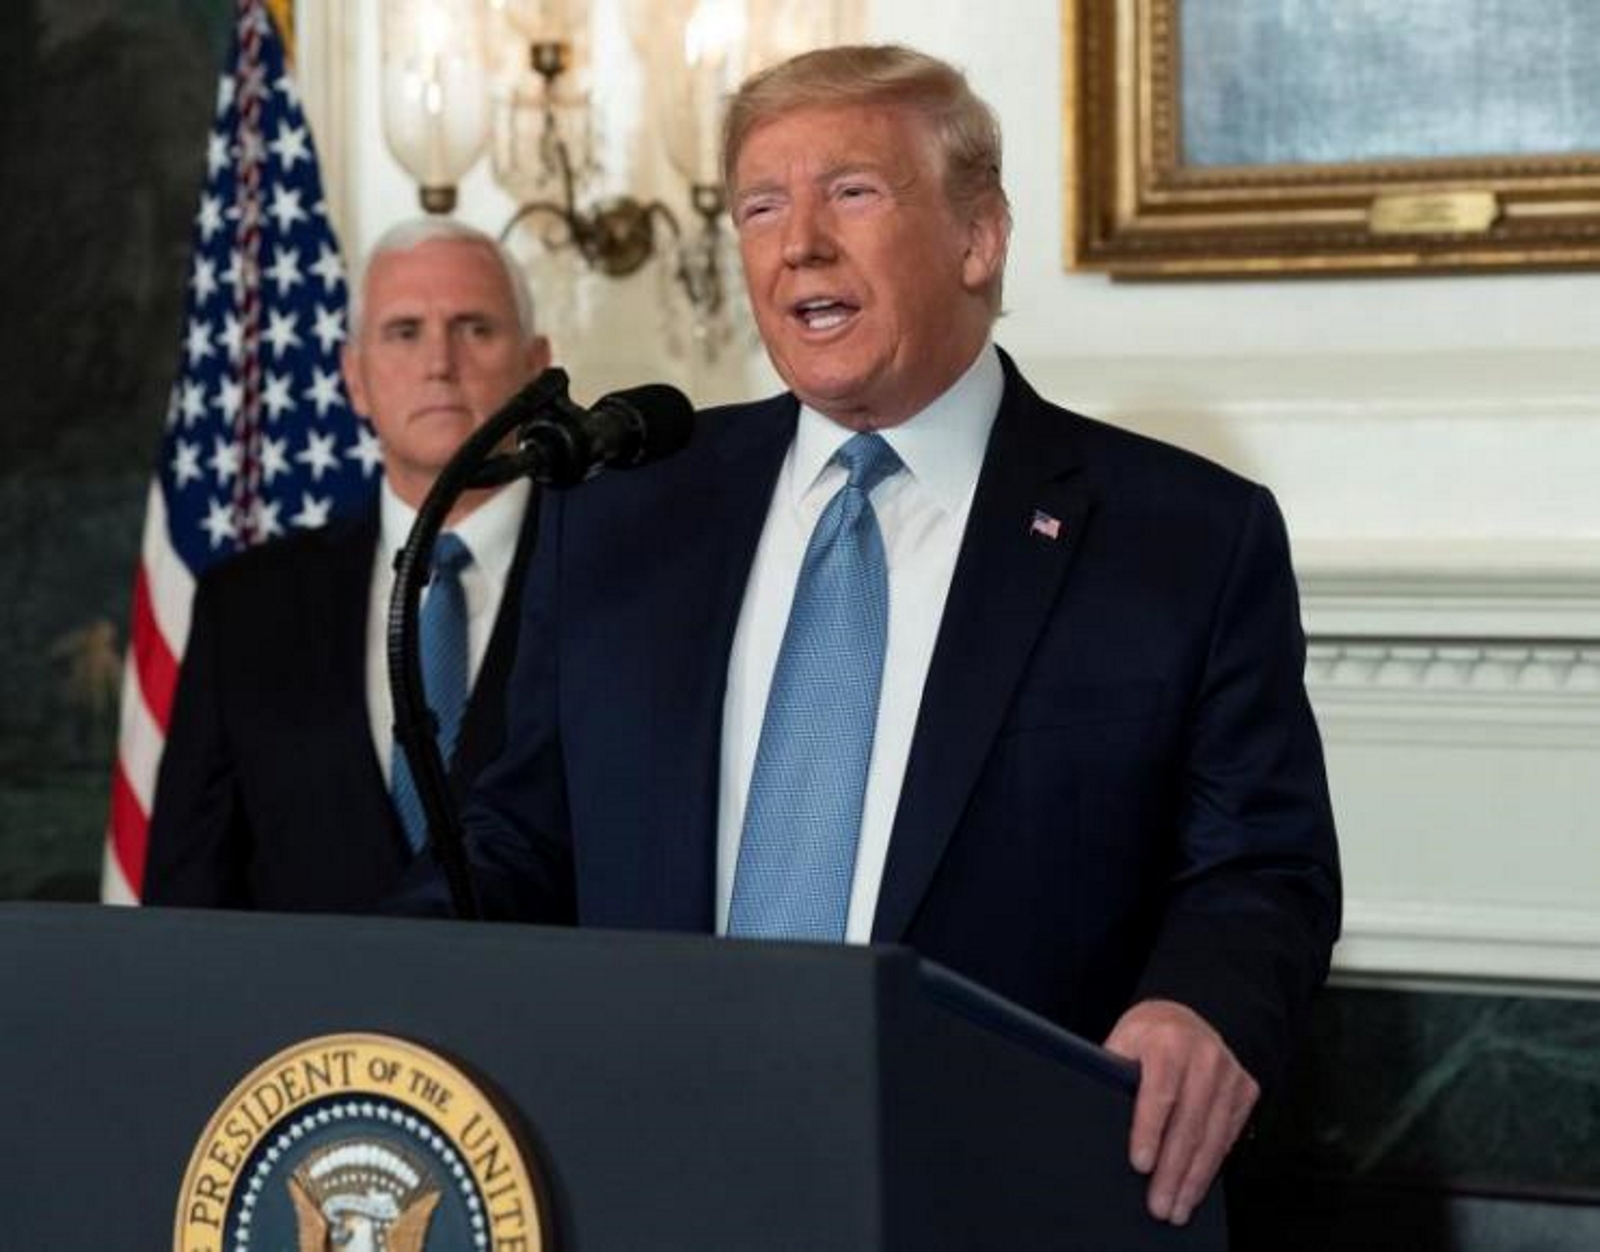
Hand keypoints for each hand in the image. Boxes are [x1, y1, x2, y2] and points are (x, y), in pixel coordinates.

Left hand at [1103, 999, 1258, 1225]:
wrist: (1184, 1018)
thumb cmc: (1145, 1037)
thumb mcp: (1122, 1043)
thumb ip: (1114, 1075)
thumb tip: (1097, 1120)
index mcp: (1168, 1041)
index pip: (1159, 1094)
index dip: (1149, 1132)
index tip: (1140, 1165)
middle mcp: (1204, 1055)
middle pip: (1188, 1124)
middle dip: (1172, 1171)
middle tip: (1159, 1205)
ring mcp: (1230, 1072)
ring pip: (1212, 1137)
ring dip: (1194, 1178)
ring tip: (1178, 1208)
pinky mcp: (1246, 1089)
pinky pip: (1228, 1135)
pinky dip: (1212, 1165)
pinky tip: (1197, 1186)